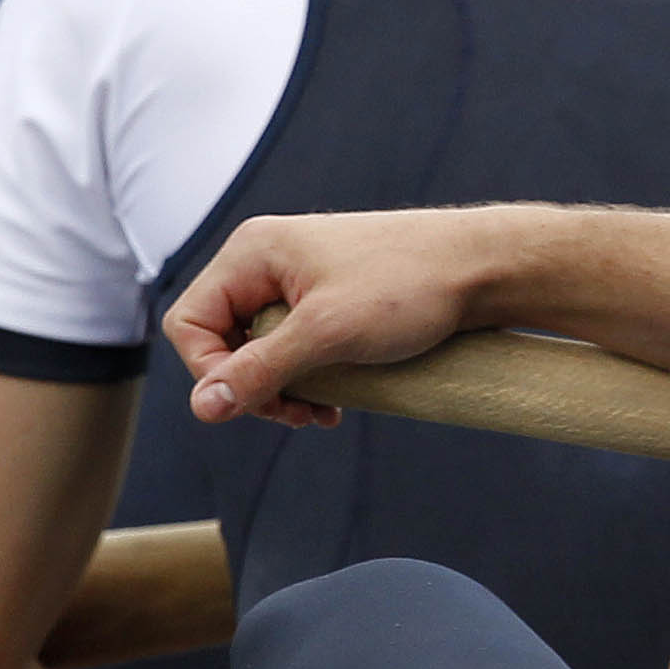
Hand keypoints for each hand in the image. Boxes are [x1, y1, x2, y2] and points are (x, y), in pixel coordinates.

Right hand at [164, 208, 520, 430]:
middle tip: (298, 415)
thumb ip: (260, 370)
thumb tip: (203, 409)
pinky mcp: (325, 300)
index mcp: (252, 253)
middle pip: (221, 340)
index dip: (210, 373)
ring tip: (320, 411)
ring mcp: (296, 280)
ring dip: (281, 389)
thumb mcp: (327, 334)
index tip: (257, 403)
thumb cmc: (408, 286)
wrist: (481, 267)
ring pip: (259, 350)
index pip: (189, 323)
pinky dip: (305, 379)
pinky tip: (334, 404)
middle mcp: (266, 261)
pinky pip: (292, 347)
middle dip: (253, 387)